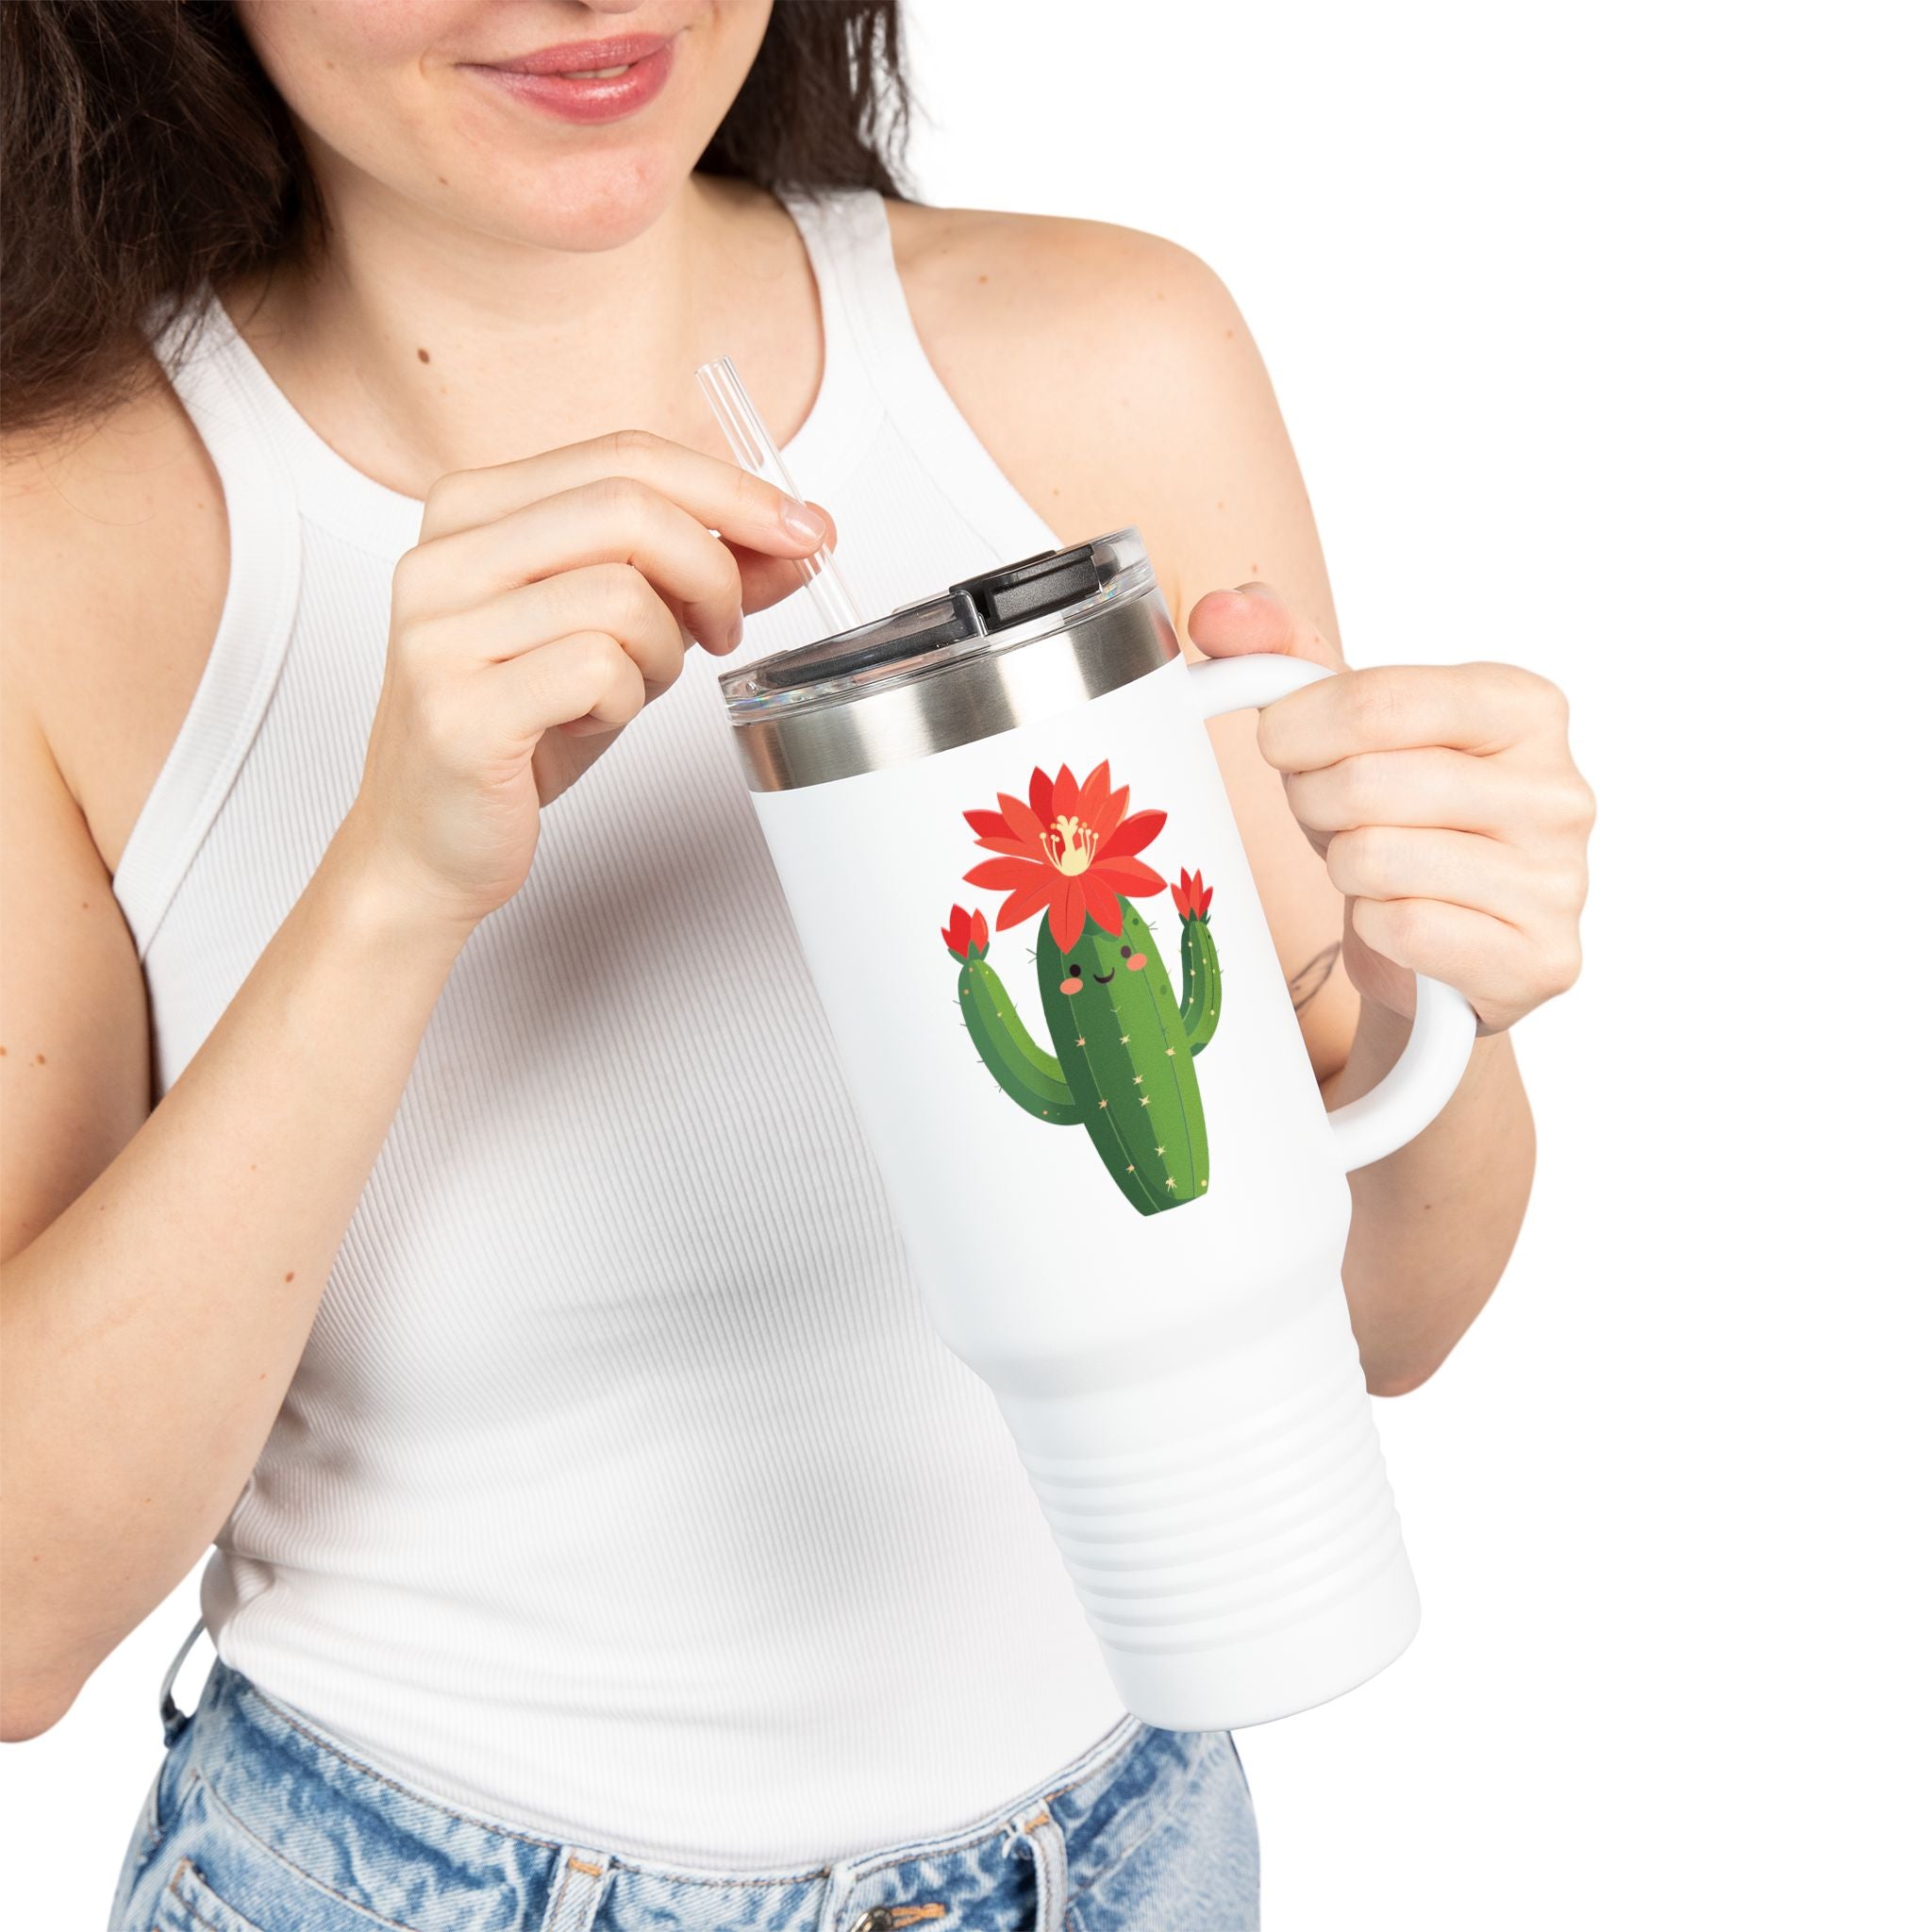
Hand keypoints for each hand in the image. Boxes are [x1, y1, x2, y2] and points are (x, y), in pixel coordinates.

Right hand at [336, 430, 836, 933]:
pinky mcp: (460, 707)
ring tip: (632, 686)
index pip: (625, 456)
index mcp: (475, 509)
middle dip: (714, 570)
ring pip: (622, 595)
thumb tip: (801, 536)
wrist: (429, 840)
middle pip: (630, 508)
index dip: (730, 490)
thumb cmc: (522, 730)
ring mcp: (442, 630)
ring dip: (663, 652)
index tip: (802, 529)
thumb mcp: (623, 634)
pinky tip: (589, 720)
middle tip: (724, 629)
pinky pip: (598, 670)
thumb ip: (700, 575)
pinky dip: (625, 701)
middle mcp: (445, 555)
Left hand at [1188, 583, 1593, 1033]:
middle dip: (1314, 805)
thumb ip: (1283, 654)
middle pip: (1365, 783)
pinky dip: (1376, 930)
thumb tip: (1220, 609)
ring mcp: (1559, 879)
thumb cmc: (1397, 823)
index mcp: (1523, 706)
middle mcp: (1559, 788)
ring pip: (1373, 859)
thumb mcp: (1346, 730)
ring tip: (1372, 870)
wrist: (1447, 951)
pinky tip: (1406, 923)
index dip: (1297, 730)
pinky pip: (1401, 929)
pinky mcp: (1539, 958)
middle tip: (1330, 819)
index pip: (1376, 700)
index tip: (1283, 746)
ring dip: (1344, 870)